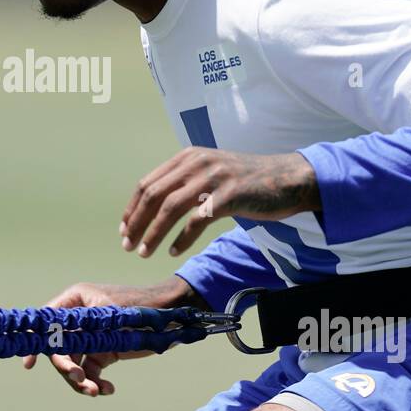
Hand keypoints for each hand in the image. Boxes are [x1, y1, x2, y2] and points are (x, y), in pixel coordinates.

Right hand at [20, 279, 195, 396]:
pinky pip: (90, 373)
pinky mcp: (103, 352)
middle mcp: (79, 319)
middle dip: (67, 367)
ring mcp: (91, 337)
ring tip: (95, 391)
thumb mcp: (110, 313)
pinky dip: (96, 383)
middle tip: (80, 380)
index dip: (36, 343)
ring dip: (81, 381)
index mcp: (75, 301)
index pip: (47, 322)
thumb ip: (83, 326)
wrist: (171, 318)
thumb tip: (55, 341)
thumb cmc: (140, 307)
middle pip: (59, 348)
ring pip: (74, 365)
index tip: (30, 365)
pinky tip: (108, 389)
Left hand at [119, 148, 320, 258]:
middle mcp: (197, 163)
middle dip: (136, 223)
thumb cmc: (245, 182)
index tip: (124, 230)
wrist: (286, 178)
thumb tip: (152, 206)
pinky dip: (182, 238)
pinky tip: (174, 252)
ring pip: (171, 208)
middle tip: (128, 246)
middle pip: (154, 195)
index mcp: (187, 157)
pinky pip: (198, 219)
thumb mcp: (210, 173)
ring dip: (153, 233)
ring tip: (145, 253)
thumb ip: (184, 182)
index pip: (147, 183)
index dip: (131, 209)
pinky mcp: (230, 195)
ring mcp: (214, 177)